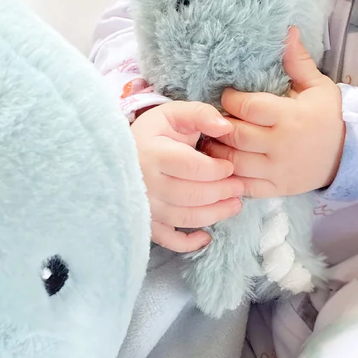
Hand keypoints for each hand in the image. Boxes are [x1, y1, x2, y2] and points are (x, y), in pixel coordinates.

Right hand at [131, 102, 243, 252]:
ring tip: (234, 205)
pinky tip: (206, 236)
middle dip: (222, 192)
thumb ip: (200, 114)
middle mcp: (146, 183)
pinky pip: (167, 240)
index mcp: (153, 153)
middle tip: (239, 187)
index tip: (230, 167)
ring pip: (185, 218)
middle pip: (192, 195)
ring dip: (215, 215)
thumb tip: (227, 127)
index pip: (192, 167)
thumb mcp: (172, 114)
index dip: (218, 170)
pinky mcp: (145, 222)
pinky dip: (188, 243)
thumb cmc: (152, 133)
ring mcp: (144, 206)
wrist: (117, 154)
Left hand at [203, 29, 344, 197]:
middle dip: (219, 125)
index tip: (229, 96)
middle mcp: (281, 145)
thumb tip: (287, 31)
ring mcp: (277, 170)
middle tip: (214, 118)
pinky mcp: (276, 189)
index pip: (248, 107)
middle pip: (236, 135)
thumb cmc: (330, 116)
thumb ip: (298, 61)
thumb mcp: (318, 86)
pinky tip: (224, 163)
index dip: (231, 99)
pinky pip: (243, 185)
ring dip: (218, 150)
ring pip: (234, 162)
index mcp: (290, 117)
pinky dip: (229, 175)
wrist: (352, 155)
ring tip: (213, 139)